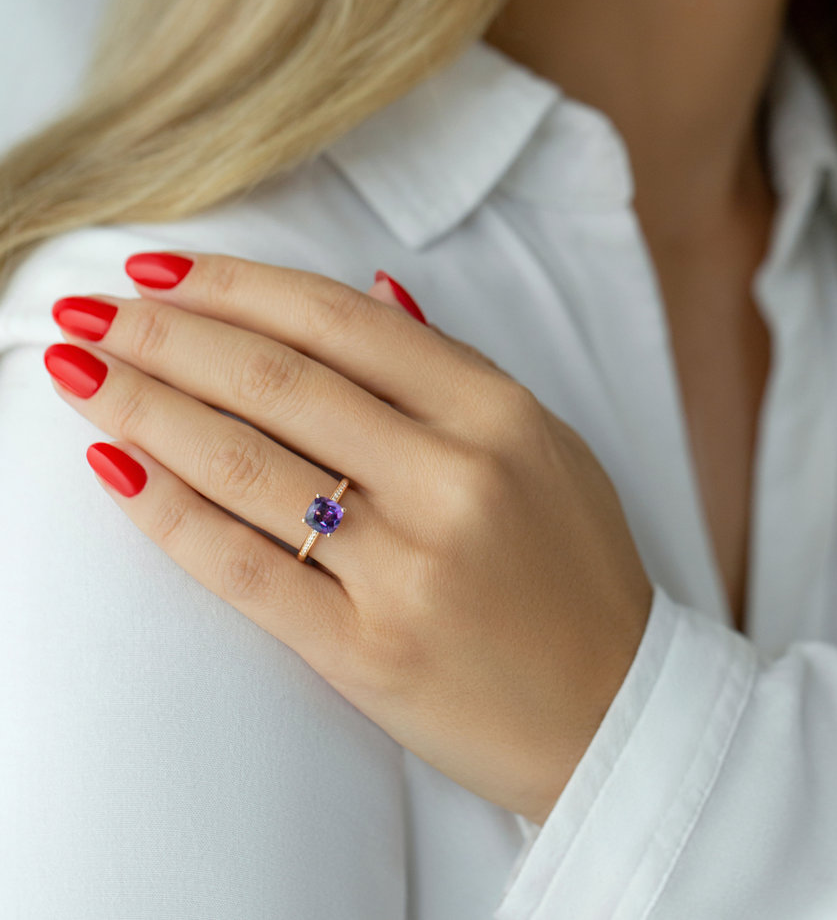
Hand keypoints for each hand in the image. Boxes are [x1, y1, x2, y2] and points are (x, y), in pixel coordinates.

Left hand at [45, 252, 652, 824]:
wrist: (610, 709)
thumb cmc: (579, 573)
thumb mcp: (547, 448)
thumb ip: (458, 369)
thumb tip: (375, 290)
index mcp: (499, 417)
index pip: (341, 323)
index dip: (238, 286)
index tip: (163, 274)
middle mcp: (453, 480)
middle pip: (278, 381)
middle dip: (167, 335)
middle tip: (92, 311)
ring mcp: (406, 569)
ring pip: (245, 466)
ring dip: (145, 409)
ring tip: (81, 373)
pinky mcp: (365, 650)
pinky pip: (242, 568)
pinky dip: (167, 513)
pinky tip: (115, 467)